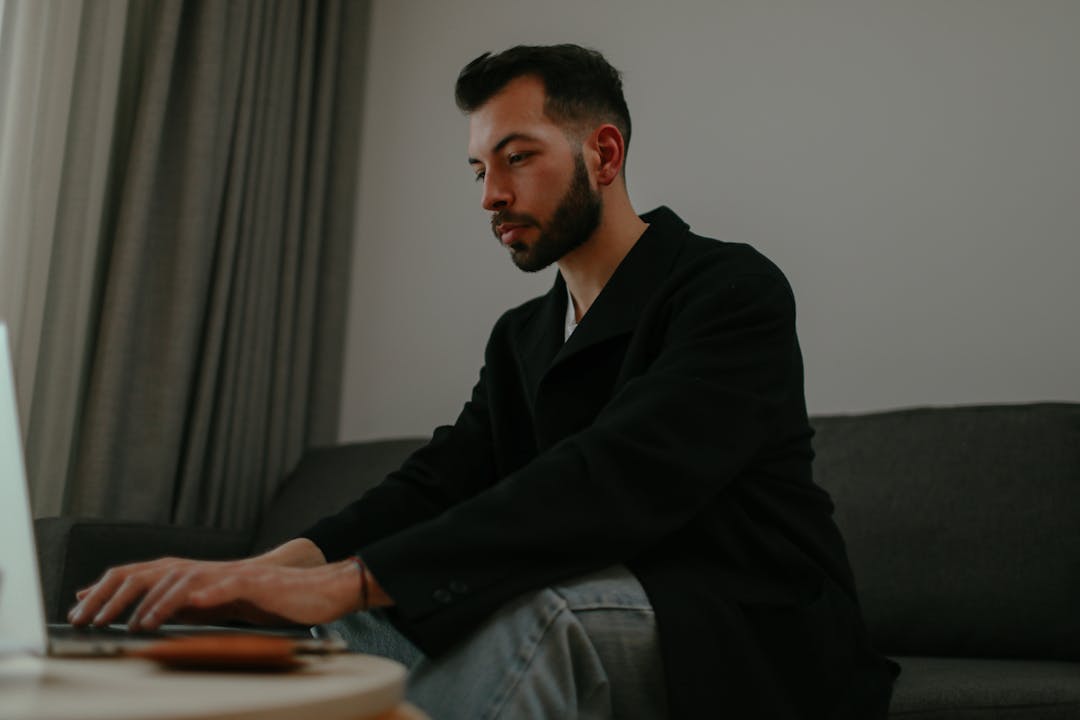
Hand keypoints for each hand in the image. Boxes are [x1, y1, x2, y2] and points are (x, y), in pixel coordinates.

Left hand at [69, 557, 363, 630]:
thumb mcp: (216, 605)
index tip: (80, 608)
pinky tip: (192, 604)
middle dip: (117, 596)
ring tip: (139, 623)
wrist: (314, 591)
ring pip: (185, 581)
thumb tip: (141, 614)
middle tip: (92, 619)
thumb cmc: (267, 600)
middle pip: (152, 574)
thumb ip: (181, 605)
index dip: (108, 589)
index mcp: (194, 576)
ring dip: (158, 602)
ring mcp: (230, 574)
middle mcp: (207, 570)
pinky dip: (207, 594)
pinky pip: (226, 586)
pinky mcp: (254, 583)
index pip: (141, 576)